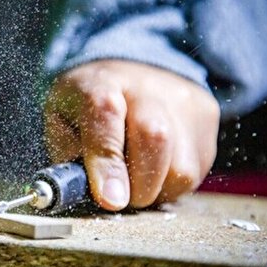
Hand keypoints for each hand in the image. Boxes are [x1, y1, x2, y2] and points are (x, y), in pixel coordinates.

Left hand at [44, 60, 219, 209]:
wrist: (133, 67)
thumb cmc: (88, 104)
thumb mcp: (61, 119)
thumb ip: (66, 154)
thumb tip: (80, 190)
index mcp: (101, 82)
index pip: (106, 117)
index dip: (108, 163)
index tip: (110, 200)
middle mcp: (147, 87)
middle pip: (155, 139)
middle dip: (137, 186)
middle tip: (120, 198)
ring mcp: (183, 101)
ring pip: (182, 166)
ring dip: (156, 190)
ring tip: (136, 181)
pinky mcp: (206, 117)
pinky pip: (197, 170)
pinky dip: (172, 184)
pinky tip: (155, 170)